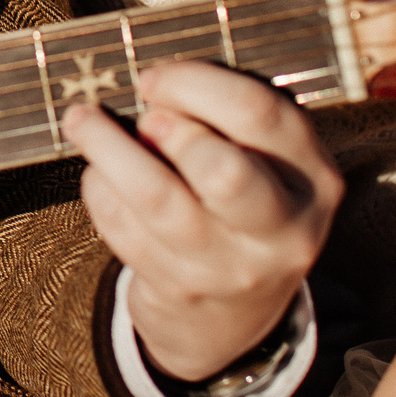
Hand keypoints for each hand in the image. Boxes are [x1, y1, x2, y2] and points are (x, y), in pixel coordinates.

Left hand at [63, 59, 339, 380]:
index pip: (259, 115)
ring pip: (157, 199)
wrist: (233, 319)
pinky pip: (125, 229)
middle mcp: (282, 229)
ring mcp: (231, 268)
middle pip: (222, 170)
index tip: (153, 77)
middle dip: (171, 129)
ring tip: (82, 120)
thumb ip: (227, 122)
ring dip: (109, 150)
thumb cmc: (242, 207)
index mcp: (313, 178)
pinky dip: (101, 191)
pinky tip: (99, 173)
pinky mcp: (180, 289)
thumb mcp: (265, 165)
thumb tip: (154, 87)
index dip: (195, 85)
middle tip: (143, 114)